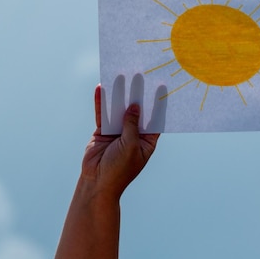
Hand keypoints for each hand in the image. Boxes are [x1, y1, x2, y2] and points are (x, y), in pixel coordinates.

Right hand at [81, 75, 165, 200]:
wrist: (97, 183)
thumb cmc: (119, 170)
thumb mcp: (130, 146)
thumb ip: (132, 125)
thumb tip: (135, 106)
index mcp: (147, 141)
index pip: (155, 119)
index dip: (158, 103)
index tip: (162, 86)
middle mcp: (134, 134)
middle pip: (136, 110)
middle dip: (137, 94)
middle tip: (140, 75)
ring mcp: (118, 131)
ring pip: (119, 108)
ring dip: (119, 93)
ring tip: (120, 75)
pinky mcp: (103, 131)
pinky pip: (103, 114)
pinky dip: (101, 102)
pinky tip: (100, 88)